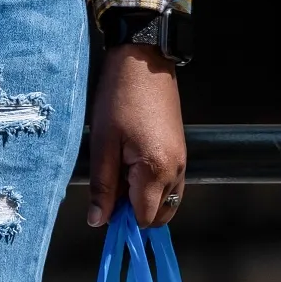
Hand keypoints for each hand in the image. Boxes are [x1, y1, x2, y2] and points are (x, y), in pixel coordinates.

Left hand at [87, 44, 186, 228]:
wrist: (144, 60)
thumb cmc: (119, 97)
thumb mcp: (102, 145)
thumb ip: (102, 187)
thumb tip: (98, 222)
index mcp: (156, 170)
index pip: (143, 219)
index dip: (122, 220)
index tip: (104, 208)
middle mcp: (176, 170)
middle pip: (158, 216)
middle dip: (134, 213)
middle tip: (111, 192)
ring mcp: (182, 161)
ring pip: (166, 202)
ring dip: (143, 201)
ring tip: (121, 176)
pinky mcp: (180, 151)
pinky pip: (170, 184)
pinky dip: (152, 187)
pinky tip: (132, 168)